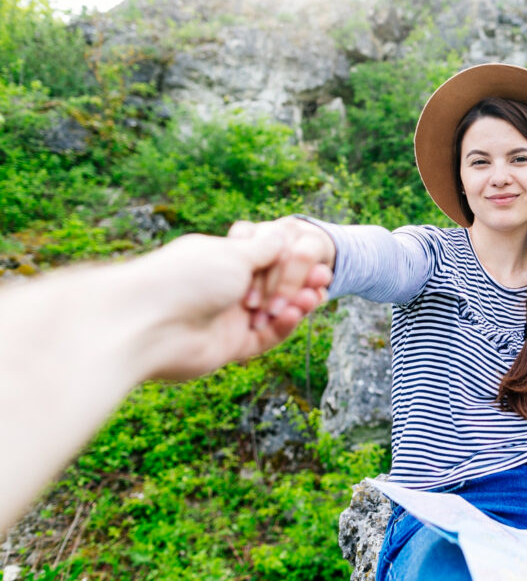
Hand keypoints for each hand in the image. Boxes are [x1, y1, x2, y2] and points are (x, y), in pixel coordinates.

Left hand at [141, 229, 330, 379]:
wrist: (148, 324)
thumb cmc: (186, 278)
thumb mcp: (233, 253)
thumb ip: (264, 249)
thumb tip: (282, 234)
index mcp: (219, 259)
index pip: (264, 258)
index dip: (290, 261)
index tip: (316, 259)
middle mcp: (222, 288)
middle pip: (271, 286)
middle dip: (298, 283)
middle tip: (324, 280)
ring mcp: (225, 318)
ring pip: (271, 312)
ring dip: (295, 304)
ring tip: (315, 297)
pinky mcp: (228, 346)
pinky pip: (264, 337)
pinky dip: (282, 326)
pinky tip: (294, 314)